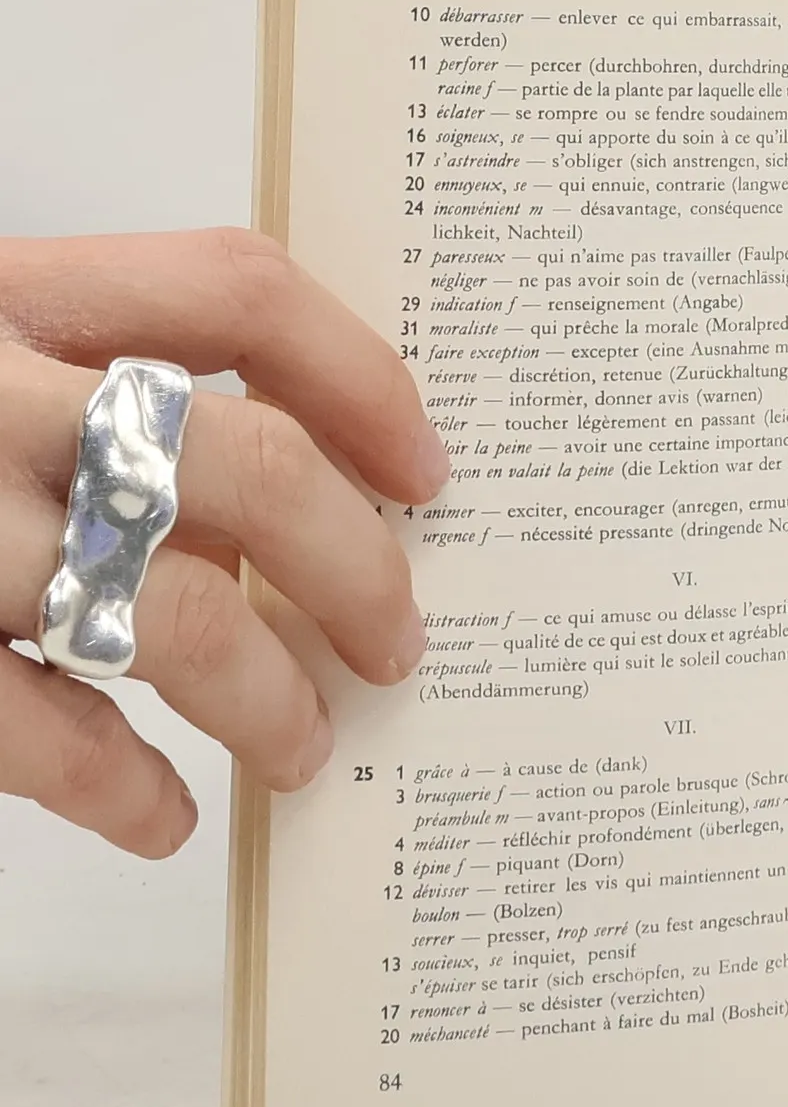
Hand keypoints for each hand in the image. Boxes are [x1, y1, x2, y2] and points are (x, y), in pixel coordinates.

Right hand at [0, 229, 445, 857]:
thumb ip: (83, 369)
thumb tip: (290, 481)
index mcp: (1, 293)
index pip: (234, 292)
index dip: (360, 378)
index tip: (426, 470)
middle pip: (246, 458)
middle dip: (356, 564)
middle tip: (397, 639)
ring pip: (175, 612)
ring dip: (268, 698)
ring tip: (303, 748)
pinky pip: (37, 729)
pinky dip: (120, 787)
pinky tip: (157, 813)